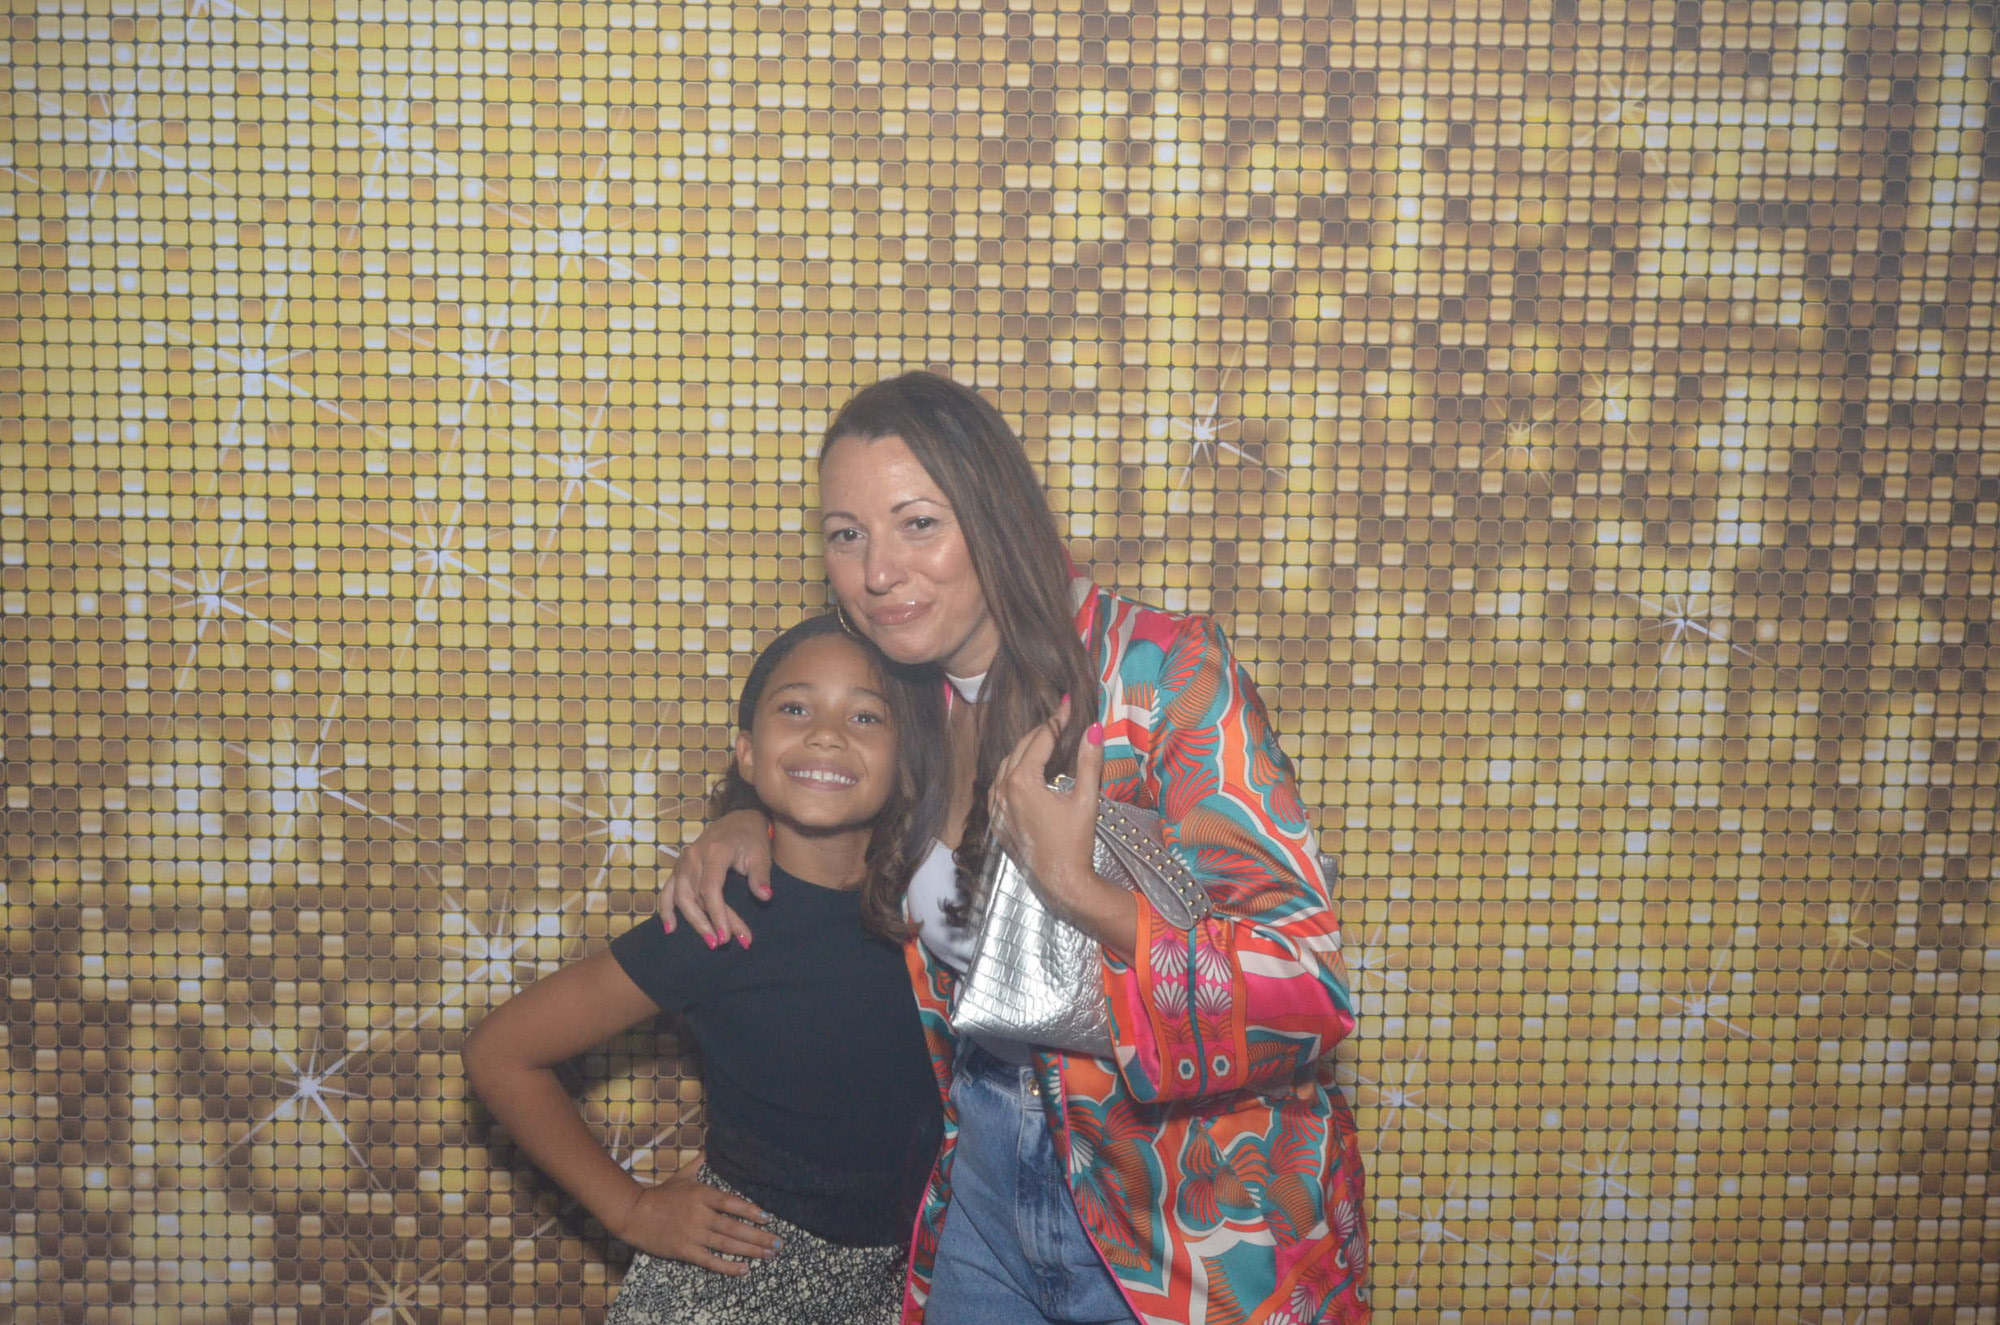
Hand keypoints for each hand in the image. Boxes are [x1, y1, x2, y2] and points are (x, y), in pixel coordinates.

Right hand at [611, 1158, 779, 1274]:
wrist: (634, 1214)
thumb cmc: (659, 1195)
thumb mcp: (681, 1176)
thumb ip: (698, 1164)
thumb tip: (708, 1149)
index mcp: (702, 1195)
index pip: (732, 1203)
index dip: (752, 1211)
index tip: (768, 1218)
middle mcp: (700, 1215)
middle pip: (736, 1227)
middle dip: (760, 1237)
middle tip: (779, 1244)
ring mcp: (693, 1234)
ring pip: (728, 1245)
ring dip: (751, 1251)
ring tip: (769, 1255)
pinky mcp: (684, 1251)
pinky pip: (711, 1261)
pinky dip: (729, 1267)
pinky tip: (745, 1269)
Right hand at [658, 809, 771, 947]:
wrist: (738, 821)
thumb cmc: (751, 838)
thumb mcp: (761, 854)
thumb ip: (761, 876)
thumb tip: (765, 897)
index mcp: (714, 851)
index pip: (711, 888)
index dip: (718, 914)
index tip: (728, 936)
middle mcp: (694, 856)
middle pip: (695, 896)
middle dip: (706, 923)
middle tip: (720, 944)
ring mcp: (683, 862)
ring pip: (680, 897)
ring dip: (691, 921)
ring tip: (708, 941)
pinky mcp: (679, 867)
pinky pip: (667, 891)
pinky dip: (666, 909)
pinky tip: (670, 928)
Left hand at [990, 699, 1109, 925]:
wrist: (1060, 882)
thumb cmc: (1075, 842)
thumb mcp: (1086, 800)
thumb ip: (1089, 761)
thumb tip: (1094, 728)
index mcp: (1022, 781)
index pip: (1041, 739)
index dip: (1058, 720)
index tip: (1069, 704)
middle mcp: (1003, 789)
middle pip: (1021, 748)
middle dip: (1042, 732)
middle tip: (1061, 720)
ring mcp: (996, 806)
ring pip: (1007, 765)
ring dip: (1025, 751)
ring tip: (1046, 742)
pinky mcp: (996, 820)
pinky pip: (999, 786)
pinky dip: (1012, 773)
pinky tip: (1026, 772)